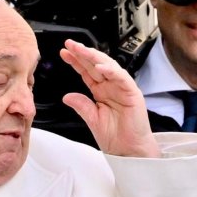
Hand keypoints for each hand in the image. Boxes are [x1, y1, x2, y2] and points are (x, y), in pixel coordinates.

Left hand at [59, 39, 160, 157]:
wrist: (129, 151)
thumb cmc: (115, 137)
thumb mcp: (92, 119)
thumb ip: (81, 106)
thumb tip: (66, 96)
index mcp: (101, 91)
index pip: (86, 72)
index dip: (76, 61)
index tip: (64, 53)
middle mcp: (111, 87)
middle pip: (96, 65)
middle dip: (83, 53)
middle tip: (70, 44)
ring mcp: (122, 88)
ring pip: (109, 66)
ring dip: (95, 57)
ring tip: (82, 50)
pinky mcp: (132, 93)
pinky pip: (122, 78)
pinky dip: (111, 71)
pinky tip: (100, 66)